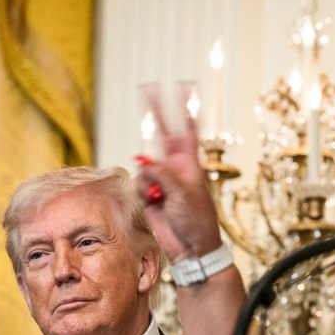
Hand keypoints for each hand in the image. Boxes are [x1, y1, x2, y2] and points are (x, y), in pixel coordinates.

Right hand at [135, 83, 221, 263]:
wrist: (192, 248)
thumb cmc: (197, 221)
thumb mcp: (184, 193)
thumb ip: (162, 174)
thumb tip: (144, 162)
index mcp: (190, 163)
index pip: (188, 129)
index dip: (186, 109)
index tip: (186, 86)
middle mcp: (175, 167)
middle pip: (162, 132)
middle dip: (155, 111)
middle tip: (147, 87)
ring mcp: (161, 180)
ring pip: (144, 166)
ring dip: (148, 180)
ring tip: (161, 199)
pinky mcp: (149, 195)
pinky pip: (137, 184)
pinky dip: (142, 193)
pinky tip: (153, 204)